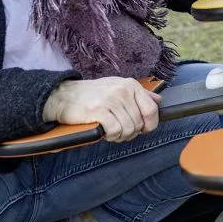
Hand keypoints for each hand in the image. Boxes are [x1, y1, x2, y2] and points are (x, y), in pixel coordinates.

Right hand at [42, 77, 161, 142]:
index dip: (150, 124)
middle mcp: (122, 90)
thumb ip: (139, 95)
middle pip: (139, 123)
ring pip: (128, 129)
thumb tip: (158, 100)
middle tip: (118, 131)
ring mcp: (110, 100)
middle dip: (130, 133)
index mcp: (130, 85)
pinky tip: (104, 131)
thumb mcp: (118, 88)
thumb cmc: (93, 94)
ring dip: (120, 136)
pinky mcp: (98, 111)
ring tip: (110, 131)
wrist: (64, 95)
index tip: (143, 130)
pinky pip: (115, 131)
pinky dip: (111, 136)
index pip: (152, 109)